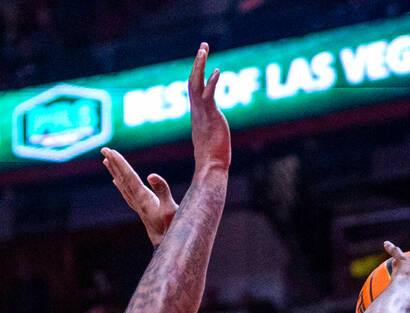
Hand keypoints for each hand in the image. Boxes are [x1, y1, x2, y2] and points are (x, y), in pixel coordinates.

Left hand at [102, 147, 177, 246]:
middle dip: (114, 164)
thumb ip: (162, 191)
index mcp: (143, 199)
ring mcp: (139, 207)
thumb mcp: (171, 209)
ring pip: (123, 186)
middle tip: (104, 150)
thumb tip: (151, 175)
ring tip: (106, 161)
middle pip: (123, 180)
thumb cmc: (173, 230)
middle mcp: (138, 202)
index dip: (121, 164)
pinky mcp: (143, 211)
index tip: (111, 151)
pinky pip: (128, 194)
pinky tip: (117, 182)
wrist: (170, 249)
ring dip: (115, 172)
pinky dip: (121, 185)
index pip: (129, 177)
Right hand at [188, 42, 230, 170]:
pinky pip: (209, 95)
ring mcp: (202, 113)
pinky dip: (211, 82)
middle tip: (203, 46)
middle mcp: (196, 111)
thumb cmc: (211, 160)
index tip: (202, 61)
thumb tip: (211, 137)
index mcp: (196, 115)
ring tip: (204, 48)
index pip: (194, 90)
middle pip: (193, 81)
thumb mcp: (209, 140)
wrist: (211, 168)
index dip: (197, 74)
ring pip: (196, 83)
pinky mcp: (210, 116)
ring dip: (200, 65)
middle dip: (197, 63)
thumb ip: (209, 132)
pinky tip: (217, 71)